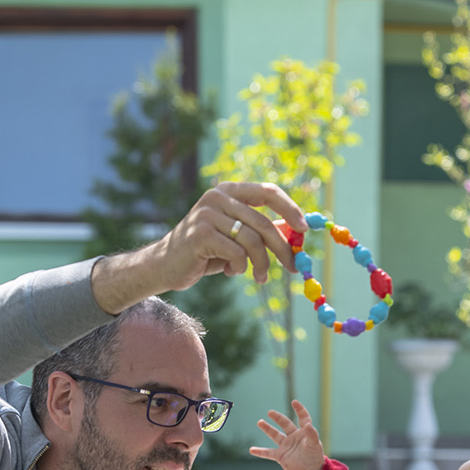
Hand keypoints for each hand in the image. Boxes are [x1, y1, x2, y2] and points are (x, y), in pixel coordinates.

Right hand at [92, 182, 307, 312]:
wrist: (165, 265)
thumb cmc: (206, 252)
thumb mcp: (236, 238)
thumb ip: (261, 231)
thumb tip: (295, 233)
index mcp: (228, 191)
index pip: (267, 192)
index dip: (289, 209)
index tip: (304, 228)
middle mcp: (218, 197)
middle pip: (264, 223)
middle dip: (282, 249)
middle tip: (294, 267)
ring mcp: (207, 214)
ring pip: (253, 241)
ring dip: (262, 265)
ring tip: (259, 277)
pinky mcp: (201, 234)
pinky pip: (237, 254)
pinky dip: (240, 268)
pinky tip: (230, 271)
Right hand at [249, 399, 326, 469]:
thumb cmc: (315, 458)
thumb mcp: (315, 445)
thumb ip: (312, 434)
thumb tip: (308, 425)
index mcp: (304, 432)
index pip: (303, 418)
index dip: (299, 410)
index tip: (294, 402)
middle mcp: (294, 437)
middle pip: (285, 424)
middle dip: (277, 417)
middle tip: (270, 412)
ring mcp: (286, 446)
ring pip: (275, 435)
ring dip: (267, 429)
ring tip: (260, 422)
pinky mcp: (281, 456)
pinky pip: (268, 453)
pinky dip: (260, 452)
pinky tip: (252, 450)